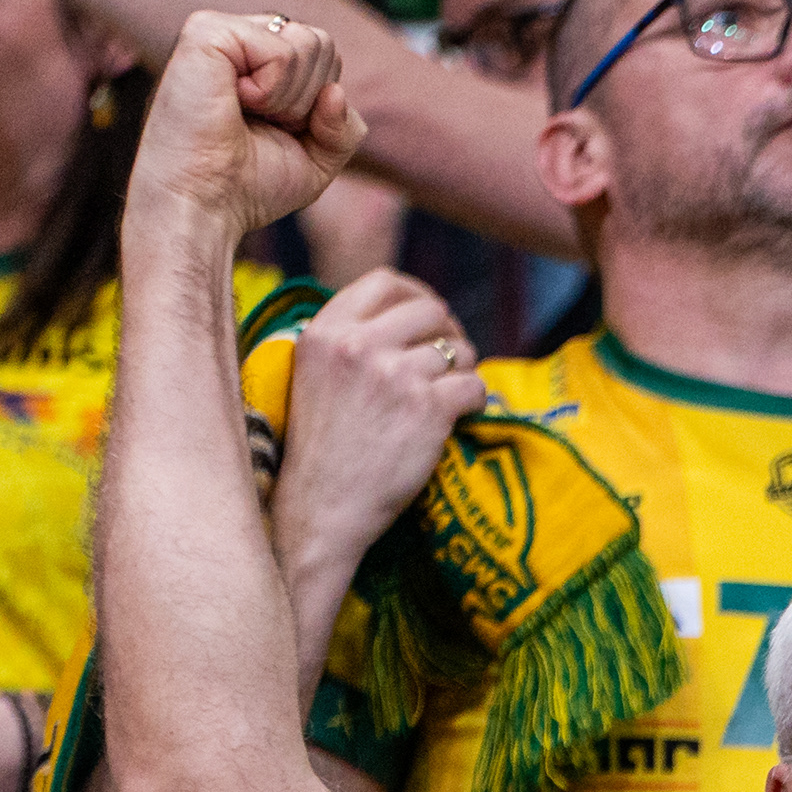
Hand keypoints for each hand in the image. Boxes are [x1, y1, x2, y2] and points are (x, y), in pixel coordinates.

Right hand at [129, 11, 362, 246]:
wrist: (203, 205)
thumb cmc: (247, 187)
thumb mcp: (316, 161)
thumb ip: (344, 128)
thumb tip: (335, 91)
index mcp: (261, 58)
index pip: (326, 55)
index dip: (318, 104)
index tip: (276, 131)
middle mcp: (241, 37)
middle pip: (322, 43)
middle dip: (306, 100)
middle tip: (260, 124)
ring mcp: (222, 30)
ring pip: (308, 43)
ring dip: (289, 99)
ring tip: (245, 114)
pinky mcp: (207, 31)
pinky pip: (282, 51)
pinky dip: (271, 91)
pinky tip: (234, 103)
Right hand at [270, 268, 482, 593]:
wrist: (321, 509)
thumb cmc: (322, 449)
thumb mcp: (315, 374)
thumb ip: (350, 339)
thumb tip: (407, 310)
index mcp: (326, 331)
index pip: (384, 282)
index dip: (416, 294)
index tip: (429, 317)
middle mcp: (359, 345)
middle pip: (430, 309)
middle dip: (449, 330)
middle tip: (452, 359)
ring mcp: (394, 375)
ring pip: (458, 350)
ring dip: (463, 371)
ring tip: (449, 398)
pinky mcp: (427, 409)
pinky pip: (474, 386)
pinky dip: (476, 402)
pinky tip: (461, 417)